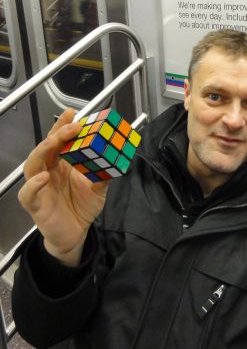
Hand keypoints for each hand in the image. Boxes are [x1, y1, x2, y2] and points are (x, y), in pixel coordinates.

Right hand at [18, 109, 109, 265]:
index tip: (73, 113)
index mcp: (61, 164)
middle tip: (71, 125)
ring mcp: (40, 187)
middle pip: (46, 148)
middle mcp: (48, 171)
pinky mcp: (35, 205)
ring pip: (32, 165)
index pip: (59, 141)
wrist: (77, 235)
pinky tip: (43, 177)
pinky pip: (27, 193)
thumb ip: (104, 173)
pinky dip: (33, 184)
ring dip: (42, 151)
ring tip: (54, 142)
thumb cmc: (83, 207)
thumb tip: (118, 157)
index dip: (63, 126)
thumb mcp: (99, 188)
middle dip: (56, 134)